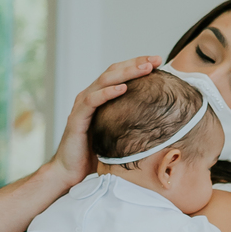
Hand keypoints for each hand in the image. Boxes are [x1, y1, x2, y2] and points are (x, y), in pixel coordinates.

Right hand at [51, 56, 160, 185]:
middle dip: (136, 63)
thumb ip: (131, 122)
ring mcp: (82, 105)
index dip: (138, 65)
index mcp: (100, 98)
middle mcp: (90, 96)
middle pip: (114, 71)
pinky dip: (107, 92)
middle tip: (156, 59)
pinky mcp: (77, 118)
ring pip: (104, 81)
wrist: (70, 171)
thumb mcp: (118, 133)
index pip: (120, 74)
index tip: (159, 61)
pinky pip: (92, 101)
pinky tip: (123, 88)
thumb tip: (160, 120)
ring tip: (145, 68)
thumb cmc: (95, 154)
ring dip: (126, 73)